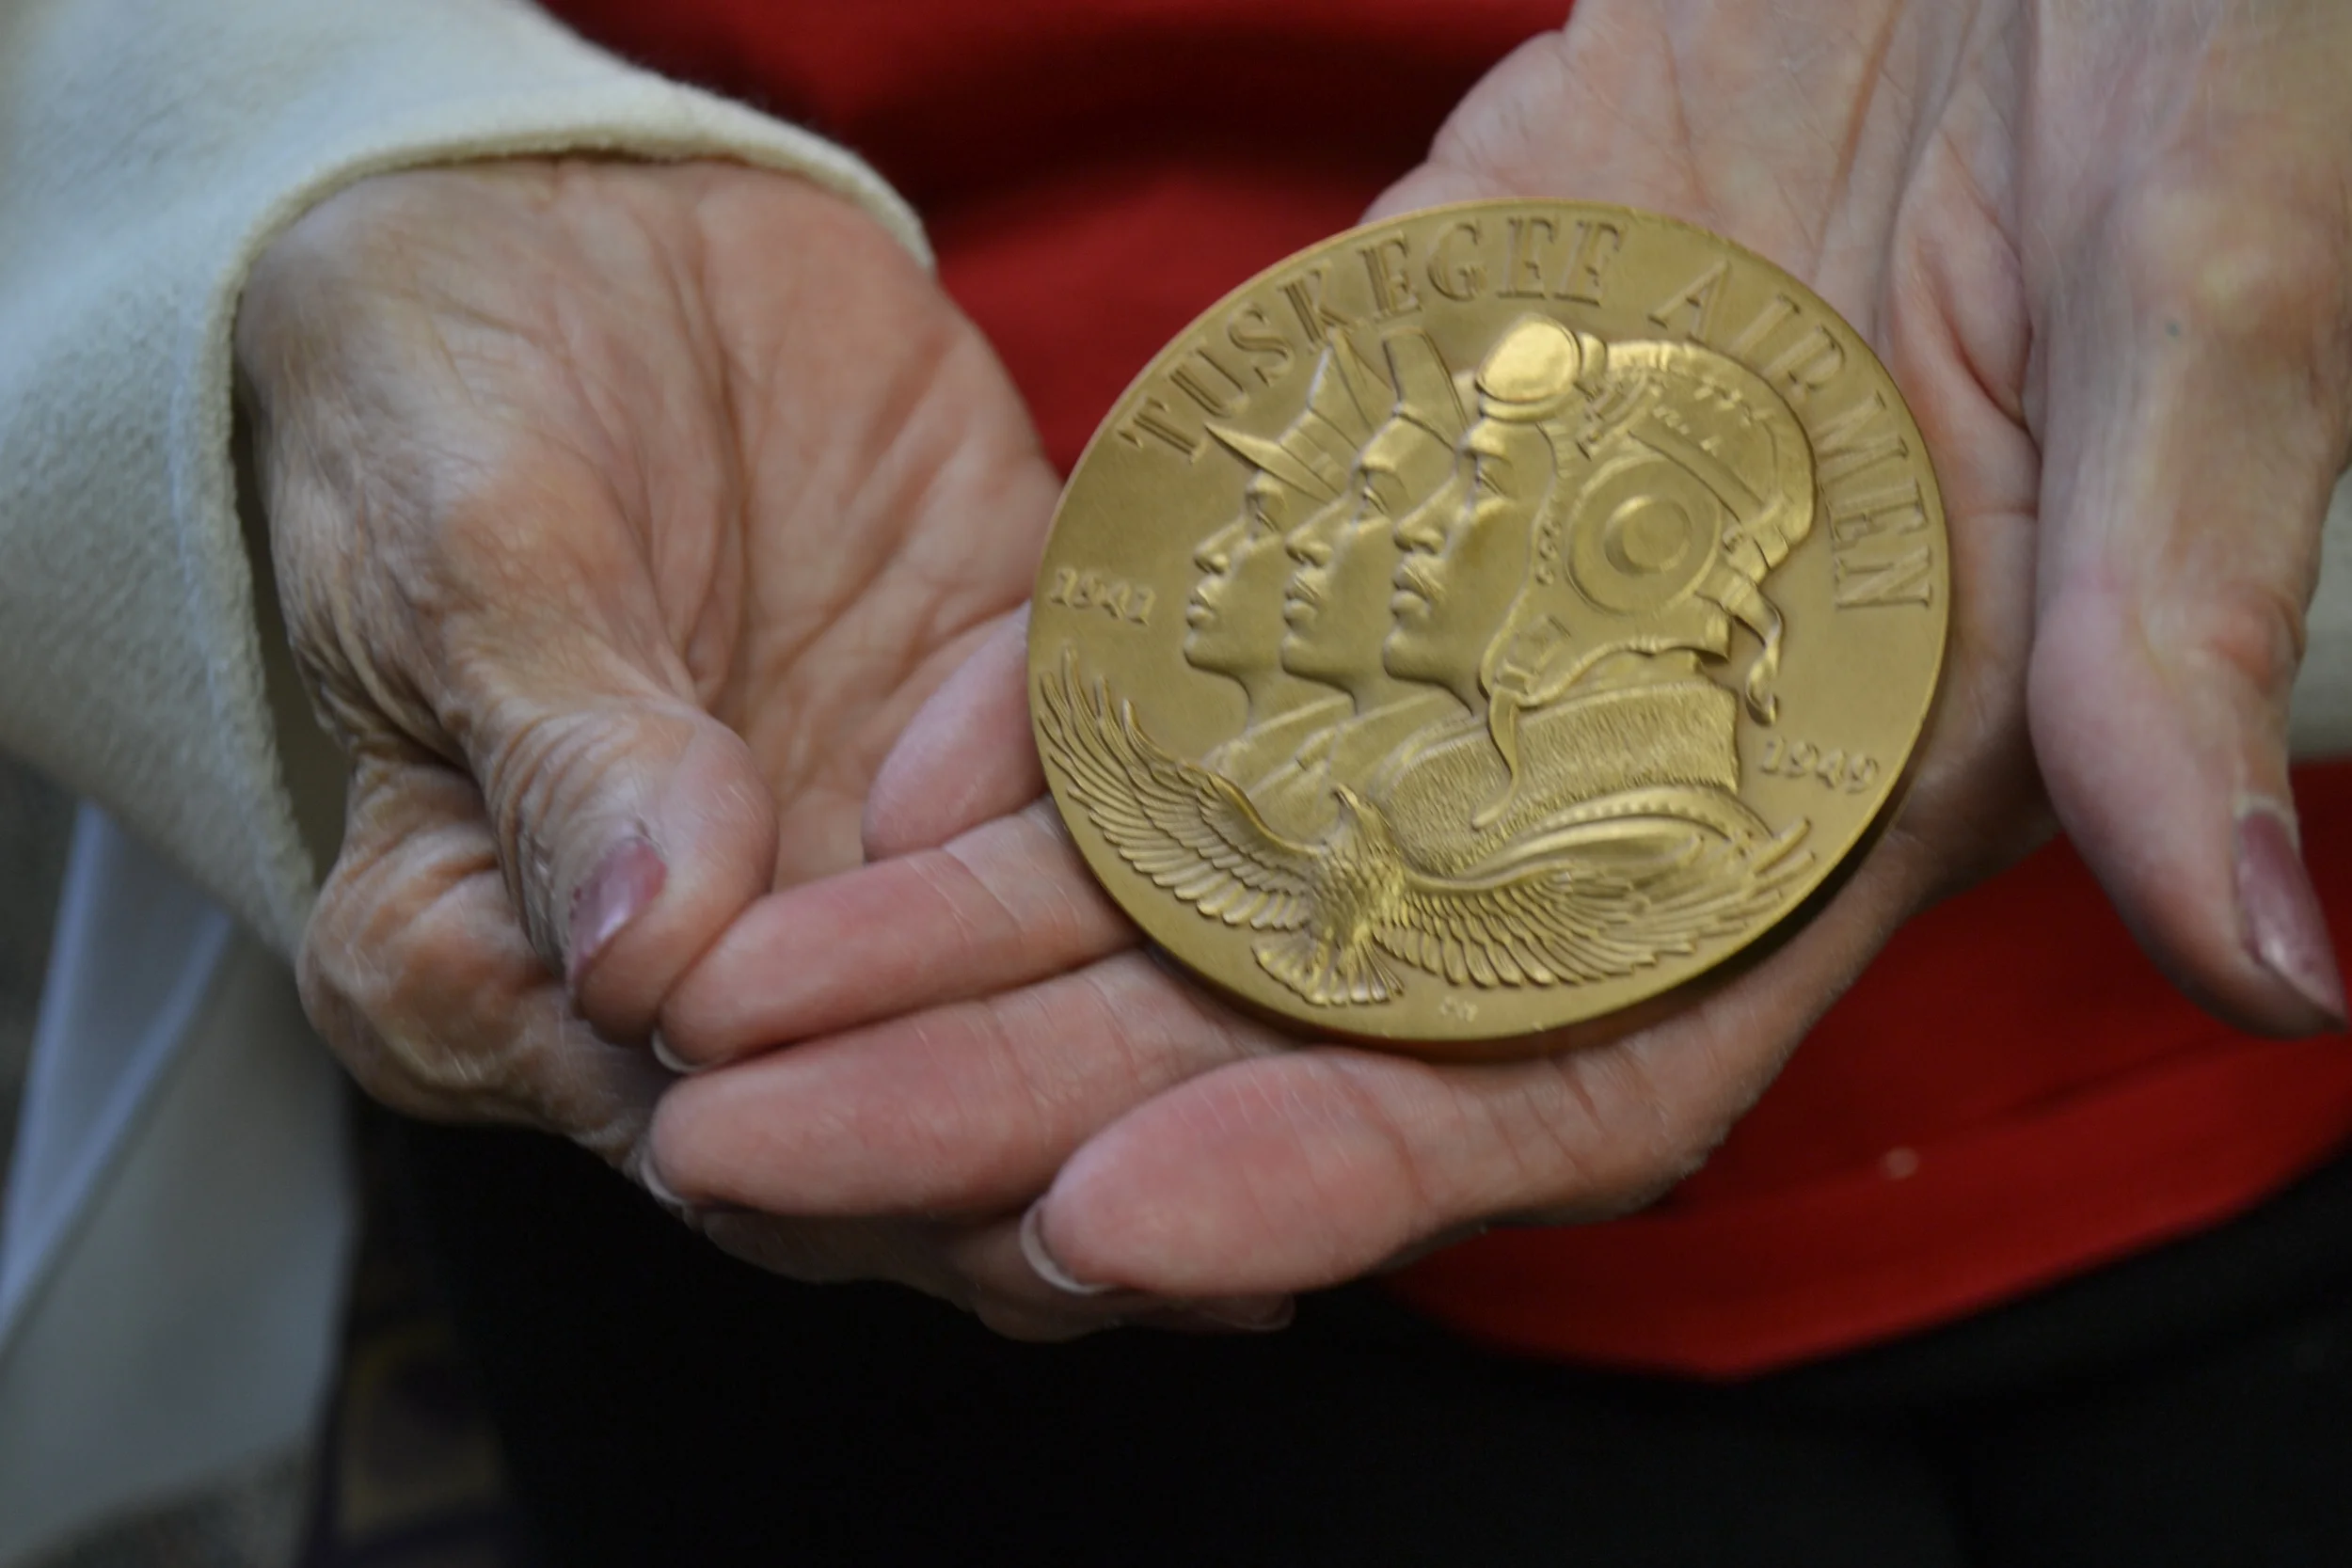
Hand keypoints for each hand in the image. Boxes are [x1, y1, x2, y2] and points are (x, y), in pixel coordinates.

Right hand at [238, 160, 1221, 1335]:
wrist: (573, 228)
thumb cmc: (440, 385)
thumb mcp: (465, 556)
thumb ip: (568, 762)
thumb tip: (653, 965)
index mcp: (494, 971)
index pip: (687, 1128)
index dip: (848, 1165)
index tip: (999, 1184)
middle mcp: (694, 967)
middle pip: (875, 1117)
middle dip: (1042, 1160)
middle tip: (1213, 1209)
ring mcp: (851, 869)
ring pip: (1010, 1010)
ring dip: (1149, 1067)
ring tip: (1315, 1131)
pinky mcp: (984, 759)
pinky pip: (1098, 840)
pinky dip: (1194, 885)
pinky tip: (1321, 937)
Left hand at [646, 0, 2351, 1309]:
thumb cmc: (2192, 57)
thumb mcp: (2200, 299)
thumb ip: (2168, 615)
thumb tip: (2270, 947)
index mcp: (1833, 790)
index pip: (1570, 1063)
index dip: (1345, 1169)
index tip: (1103, 1226)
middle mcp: (1634, 754)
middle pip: (1307, 1003)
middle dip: (1035, 1094)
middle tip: (764, 1149)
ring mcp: (1492, 619)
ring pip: (1206, 845)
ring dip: (966, 935)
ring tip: (730, 1013)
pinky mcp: (1390, 470)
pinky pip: (1190, 634)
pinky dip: (1037, 712)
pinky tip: (878, 783)